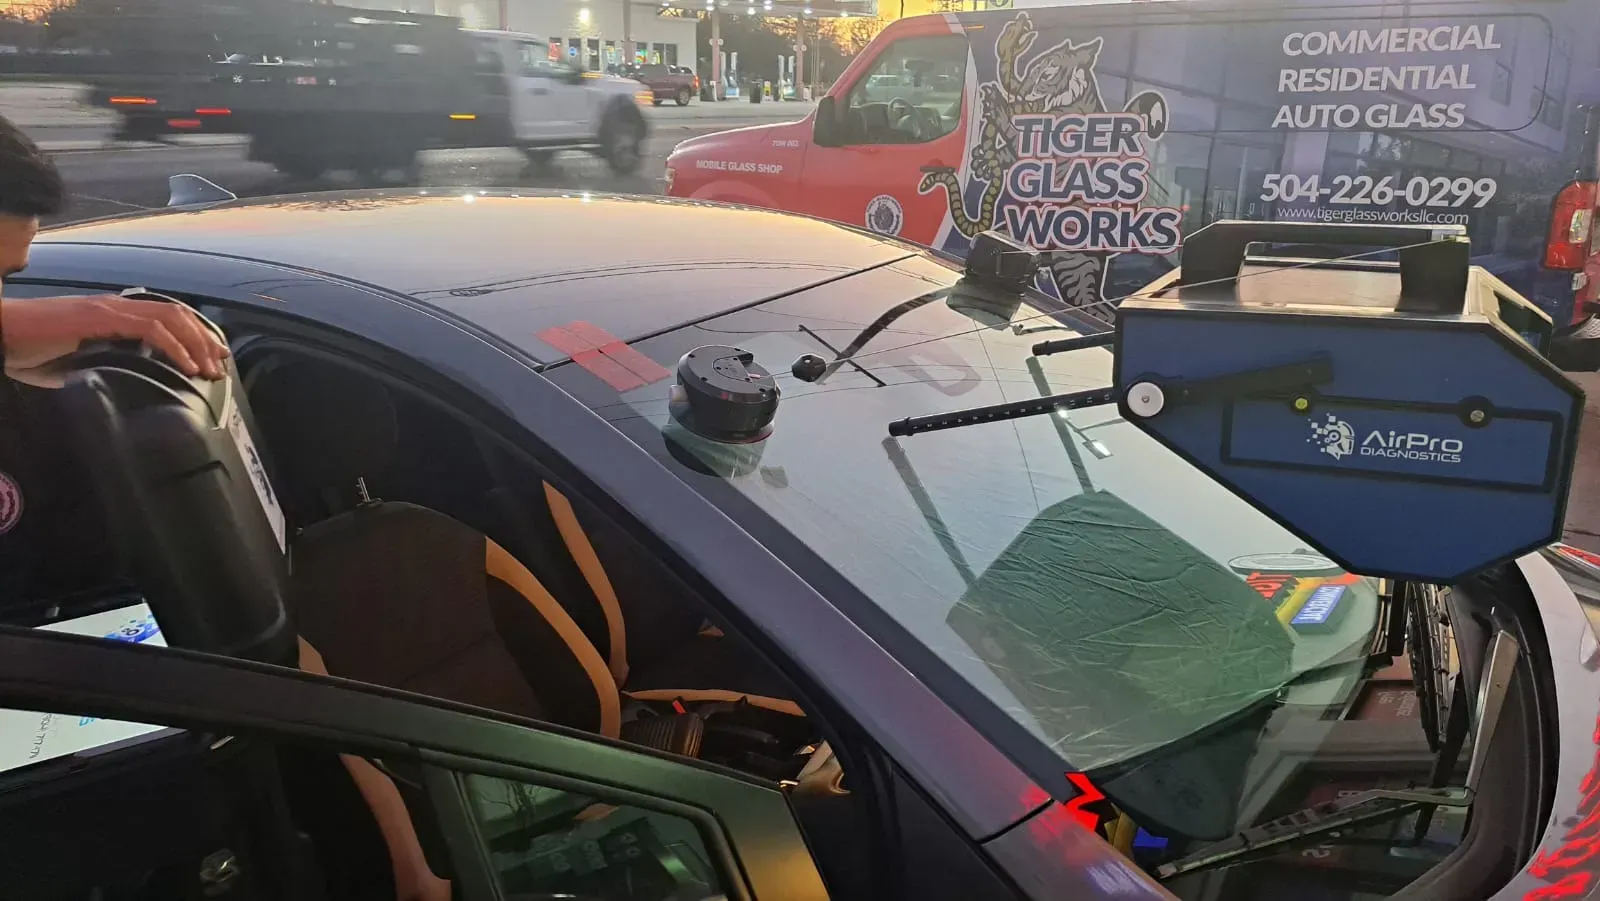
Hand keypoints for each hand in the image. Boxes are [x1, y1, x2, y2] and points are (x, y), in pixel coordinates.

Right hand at [2, 294, 229, 378]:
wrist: (1, 334)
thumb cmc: (33, 349)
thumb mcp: (81, 362)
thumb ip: (108, 367)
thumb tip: (131, 389)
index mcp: (115, 314)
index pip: (168, 317)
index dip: (196, 335)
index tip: (214, 358)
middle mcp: (117, 306)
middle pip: (177, 315)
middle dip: (205, 340)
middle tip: (221, 366)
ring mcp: (109, 309)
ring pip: (170, 318)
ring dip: (196, 344)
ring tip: (209, 369)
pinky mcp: (99, 318)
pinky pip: (149, 329)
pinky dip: (175, 348)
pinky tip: (187, 366)